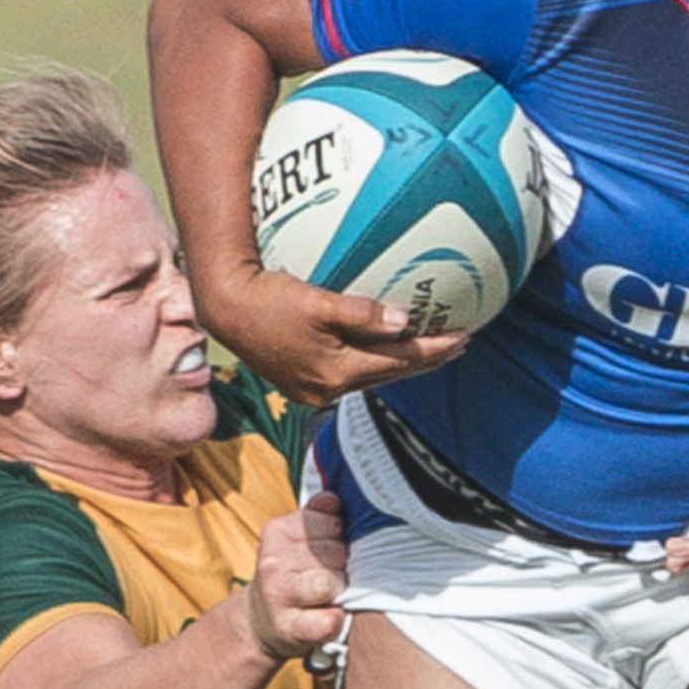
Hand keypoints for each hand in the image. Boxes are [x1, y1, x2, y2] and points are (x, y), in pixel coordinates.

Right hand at [197, 263, 465, 406]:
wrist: (224, 310)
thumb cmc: (268, 299)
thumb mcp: (316, 302)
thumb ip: (361, 313)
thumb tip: (405, 321)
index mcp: (335, 372)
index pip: (399, 361)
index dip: (434, 349)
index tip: (464, 335)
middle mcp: (328, 389)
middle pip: (391, 375)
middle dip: (427, 361)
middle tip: (460, 344)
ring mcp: (314, 389)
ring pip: (373, 376)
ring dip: (403, 364)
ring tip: (431, 349)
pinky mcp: (303, 381)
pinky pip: (352, 372)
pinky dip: (376, 361)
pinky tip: (385, 349)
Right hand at [241, 492, 349, 659]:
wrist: (259, 621)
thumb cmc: (289, 574)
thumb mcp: (294, 539)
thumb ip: (316, 515)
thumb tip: (333, 498)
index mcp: (276, 533)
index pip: (330, 522)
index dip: (338, 536)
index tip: (329, 546)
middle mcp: (272, 562)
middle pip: (335, 553)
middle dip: (340, 564)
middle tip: (328, 574)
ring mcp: (278, 595)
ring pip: (332, 582)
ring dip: (339, 590)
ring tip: (329, 594)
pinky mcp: (288, 628)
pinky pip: (327, 621)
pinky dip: (335, 620)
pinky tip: (332, 616)